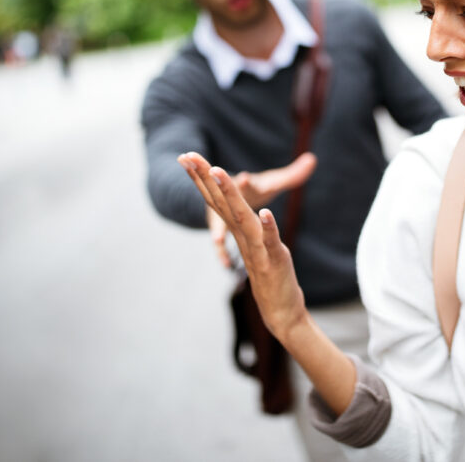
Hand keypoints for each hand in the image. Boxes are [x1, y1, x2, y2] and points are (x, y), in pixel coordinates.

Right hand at [178, 152, 307, 340]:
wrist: (279, 309)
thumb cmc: (268, 272)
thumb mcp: (257, 241)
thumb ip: (250, 220)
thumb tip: (242, 201)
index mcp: (238, 229)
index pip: (215, 200)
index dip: (200, 178)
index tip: (185, 155)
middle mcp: (241, 235)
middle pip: (220, 203)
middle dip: (205, 177)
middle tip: (189, 156)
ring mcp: (256, 246)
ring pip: (241, 216)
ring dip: (229, 194)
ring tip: (219, 172)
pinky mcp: (274, 257)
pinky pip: (269, 239)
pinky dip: (267, 227)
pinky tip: (266, 212)